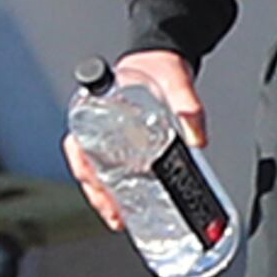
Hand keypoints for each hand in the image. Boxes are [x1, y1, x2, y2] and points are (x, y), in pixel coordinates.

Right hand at [65, 45, 203, 233]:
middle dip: (97, 193)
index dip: (84, 168)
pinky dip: (121, 188)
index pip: (79, 143)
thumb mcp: (175, 78)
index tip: (96, 185)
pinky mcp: (124, 143)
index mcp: (98, 106)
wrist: (165, 56)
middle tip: (114, 214)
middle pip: (86, 165)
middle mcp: (97, 124)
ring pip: (98, 171)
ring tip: (121, 219)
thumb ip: (187, 104)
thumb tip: (197, 138)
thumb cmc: (159, 64)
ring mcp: (109, 135)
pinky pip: (115, 169)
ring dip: (107, 196)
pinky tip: (133, 204)